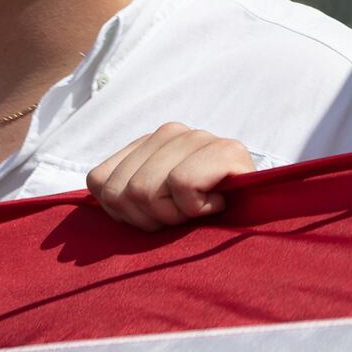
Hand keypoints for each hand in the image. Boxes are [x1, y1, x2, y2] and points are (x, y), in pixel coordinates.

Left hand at [87, 123, 253, 230]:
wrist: (261, 219)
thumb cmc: (200, 218)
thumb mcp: (150, 207)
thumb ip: (121, 195)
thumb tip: (90, 202)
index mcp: (147, 142)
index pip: (100, 181)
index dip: (124, 214)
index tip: (156, 217)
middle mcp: (170, 131)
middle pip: (122, 191)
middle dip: (149, 219)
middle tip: (181, 217)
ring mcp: (199, 137)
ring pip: (146, 189)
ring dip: (174, 215)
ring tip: (199, 210)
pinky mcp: (227, 150)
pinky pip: (182, 185)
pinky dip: (197, 208)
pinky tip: (216, 204)